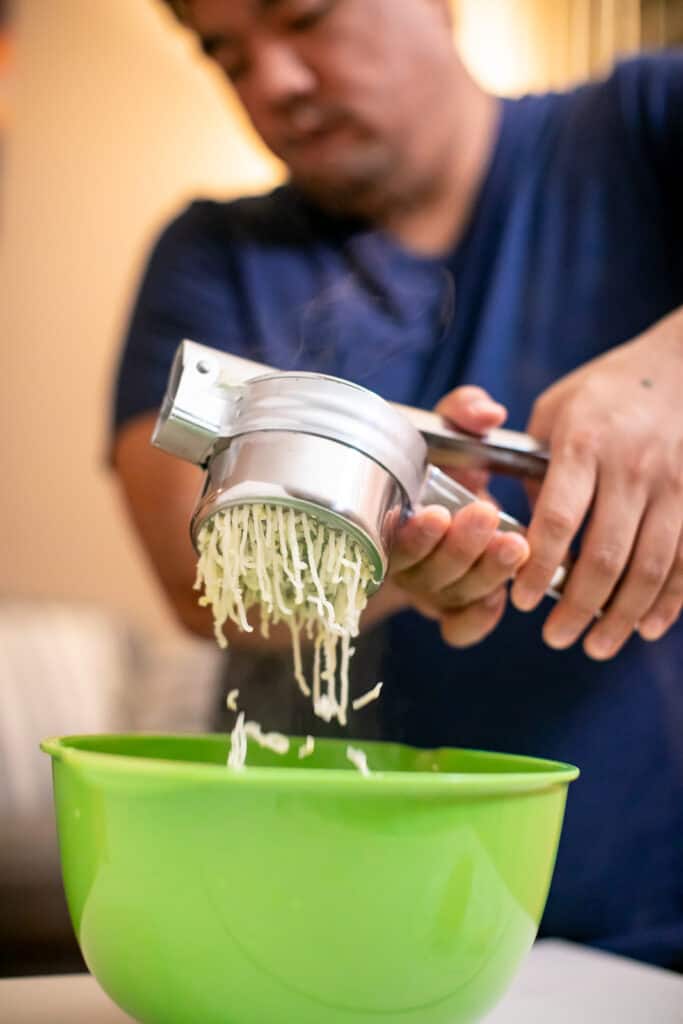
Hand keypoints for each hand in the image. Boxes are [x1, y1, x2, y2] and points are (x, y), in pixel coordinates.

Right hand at [388, 387, 529, 646]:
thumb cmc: (444, 459)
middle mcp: (405, 562)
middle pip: (427, 573)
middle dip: (459, 548)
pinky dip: (479, 619)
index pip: (391, 542)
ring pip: (453, 596)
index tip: (438, 514)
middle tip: (487, 516)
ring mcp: (431, 589)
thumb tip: (488, 413)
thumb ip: (462, 412)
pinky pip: (461, 629)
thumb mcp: (449, 428)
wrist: (451, 490)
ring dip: (484, 573)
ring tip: (515, 544)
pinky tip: (502, 598)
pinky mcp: (456, 609)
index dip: (413, 537)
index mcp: (387, 522)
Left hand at [511, 310, 682, 658]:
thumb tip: (528, 533)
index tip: (521, 601)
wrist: (681, 365)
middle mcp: (631, 467)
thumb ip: (537, 470)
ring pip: (651, 567)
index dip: (538, 567)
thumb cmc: (605, 392)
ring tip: (598, 646)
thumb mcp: (555, 413)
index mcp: (583, 444)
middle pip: (606, 555)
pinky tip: (650, 627)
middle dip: (578, 607)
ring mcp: (673, 484)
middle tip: (557, 639)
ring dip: (623, 616)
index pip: (558, 519)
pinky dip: (671, 601)